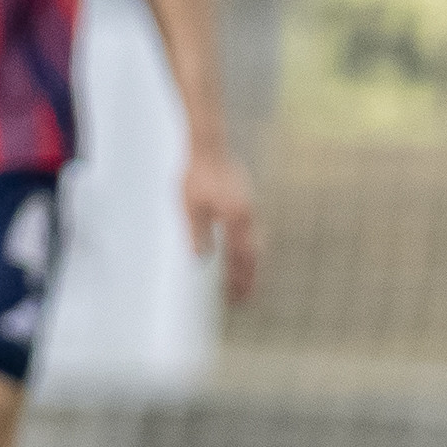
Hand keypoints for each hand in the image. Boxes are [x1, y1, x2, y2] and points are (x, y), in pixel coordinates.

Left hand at [183, 145, 259, 302]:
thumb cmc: (196, 176)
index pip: (239, 258)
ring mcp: (249, 208)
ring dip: (251, 266)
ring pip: (256, 244)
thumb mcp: (190, 207)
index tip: (234, 299)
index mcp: (235, 218)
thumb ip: (198, 234)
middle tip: (244, 300)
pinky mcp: (246, 202)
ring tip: (246, 283)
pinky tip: (242, 254)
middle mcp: (247, 215)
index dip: (237, 280)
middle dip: (249, 279)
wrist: (208, 147)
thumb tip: (201, 260)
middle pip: (253, 255)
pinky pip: (252, 233)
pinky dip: (250, 250)